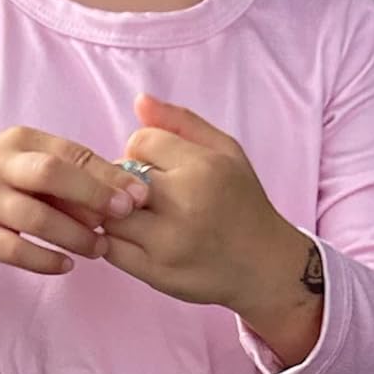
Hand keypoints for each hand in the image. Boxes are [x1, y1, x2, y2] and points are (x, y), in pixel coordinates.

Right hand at [0, 125, 148, 298]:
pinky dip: (44, 260)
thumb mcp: (30, 168)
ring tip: (98, 249)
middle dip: (93, 194)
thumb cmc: (3, 187)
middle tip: (124, 216)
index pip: (72, 152)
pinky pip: (14, 250)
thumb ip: (72, 178)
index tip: (141, 194)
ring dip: (74, 235)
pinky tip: (66, 266)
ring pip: (35, 217)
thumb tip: (126, 197)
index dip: (109, 174)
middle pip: (51, 174)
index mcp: (21, 141)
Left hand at [97, 96, 300, 323]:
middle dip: (123, 179)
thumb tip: (139, 100)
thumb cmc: (243, 204)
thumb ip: (181, 122)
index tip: (158, 166)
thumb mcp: (226, 151)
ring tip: (139, 214)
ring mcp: (167, 242)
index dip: (142, 150)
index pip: (139, 141)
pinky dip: (115, 240)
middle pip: (118, 174)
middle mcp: (184, 203)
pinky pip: (110, 248)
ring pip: (108, 212)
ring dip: (114, 210)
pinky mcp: (155, 273)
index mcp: (203, 167)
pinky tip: (136, 238)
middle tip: (145, 191)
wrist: (265, 267)